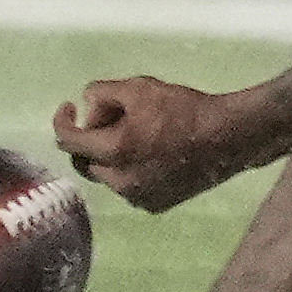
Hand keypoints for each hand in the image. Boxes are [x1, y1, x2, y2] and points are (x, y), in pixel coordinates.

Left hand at [55, 74, 291, 210]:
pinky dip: (132, 171)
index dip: (62, 120)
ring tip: (138, 136)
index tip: (69, 108)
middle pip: (86, 161)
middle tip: (111, 120)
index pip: (68, 140)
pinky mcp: (156, 205)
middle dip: (91, 140)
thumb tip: (87, 106)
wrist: (229, 136)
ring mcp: (138, 197)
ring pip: (109, 176)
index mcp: (114, 150)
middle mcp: (120, 181)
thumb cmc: (185, 108)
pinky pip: (130, 187)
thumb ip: (102, 92)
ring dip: (112, 157)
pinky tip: (154, 154)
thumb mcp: (140, 86)